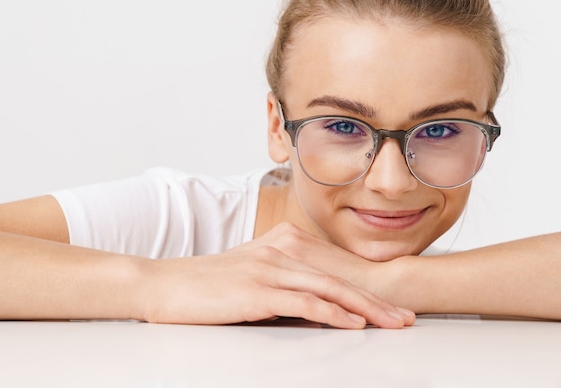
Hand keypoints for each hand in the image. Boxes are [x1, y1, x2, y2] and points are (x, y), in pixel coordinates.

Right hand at [132, 224, 414, 328]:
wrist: (162, 285)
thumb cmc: (206, 286)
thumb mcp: (251, 279)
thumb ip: (284, 288)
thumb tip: (318, 310)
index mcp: (280, 243)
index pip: (331, 268)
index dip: (363, 288)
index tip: (388, 306)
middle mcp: (279, 249)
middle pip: (338, 277)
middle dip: (376, 300)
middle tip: (405, 317)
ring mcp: (268, 266)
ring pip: (329, 287)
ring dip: (365, 308)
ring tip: (393, 324)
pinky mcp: (257, 287)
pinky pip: (304, 301)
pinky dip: (333, 312)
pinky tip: (353, 324)